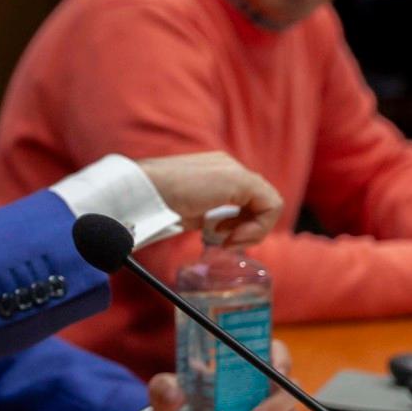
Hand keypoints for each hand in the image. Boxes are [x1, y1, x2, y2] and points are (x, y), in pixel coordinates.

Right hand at [133, 152, 283, 245]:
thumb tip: (216, 230)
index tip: (218, 239)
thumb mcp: (185, 211)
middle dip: (247, 228)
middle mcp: (227, 167)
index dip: (238, 224)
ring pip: (267, 204)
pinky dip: (257, 227)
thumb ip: (204, 214)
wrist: (141, 193)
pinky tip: (233, 237)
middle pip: (258, 202)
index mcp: (213, 172)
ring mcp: (234, 171)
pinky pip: (270, 205)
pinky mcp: (240, 180)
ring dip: (253, 230)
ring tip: (228, 241)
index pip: (244, 200)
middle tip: (226, 243)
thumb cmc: (153, 205)